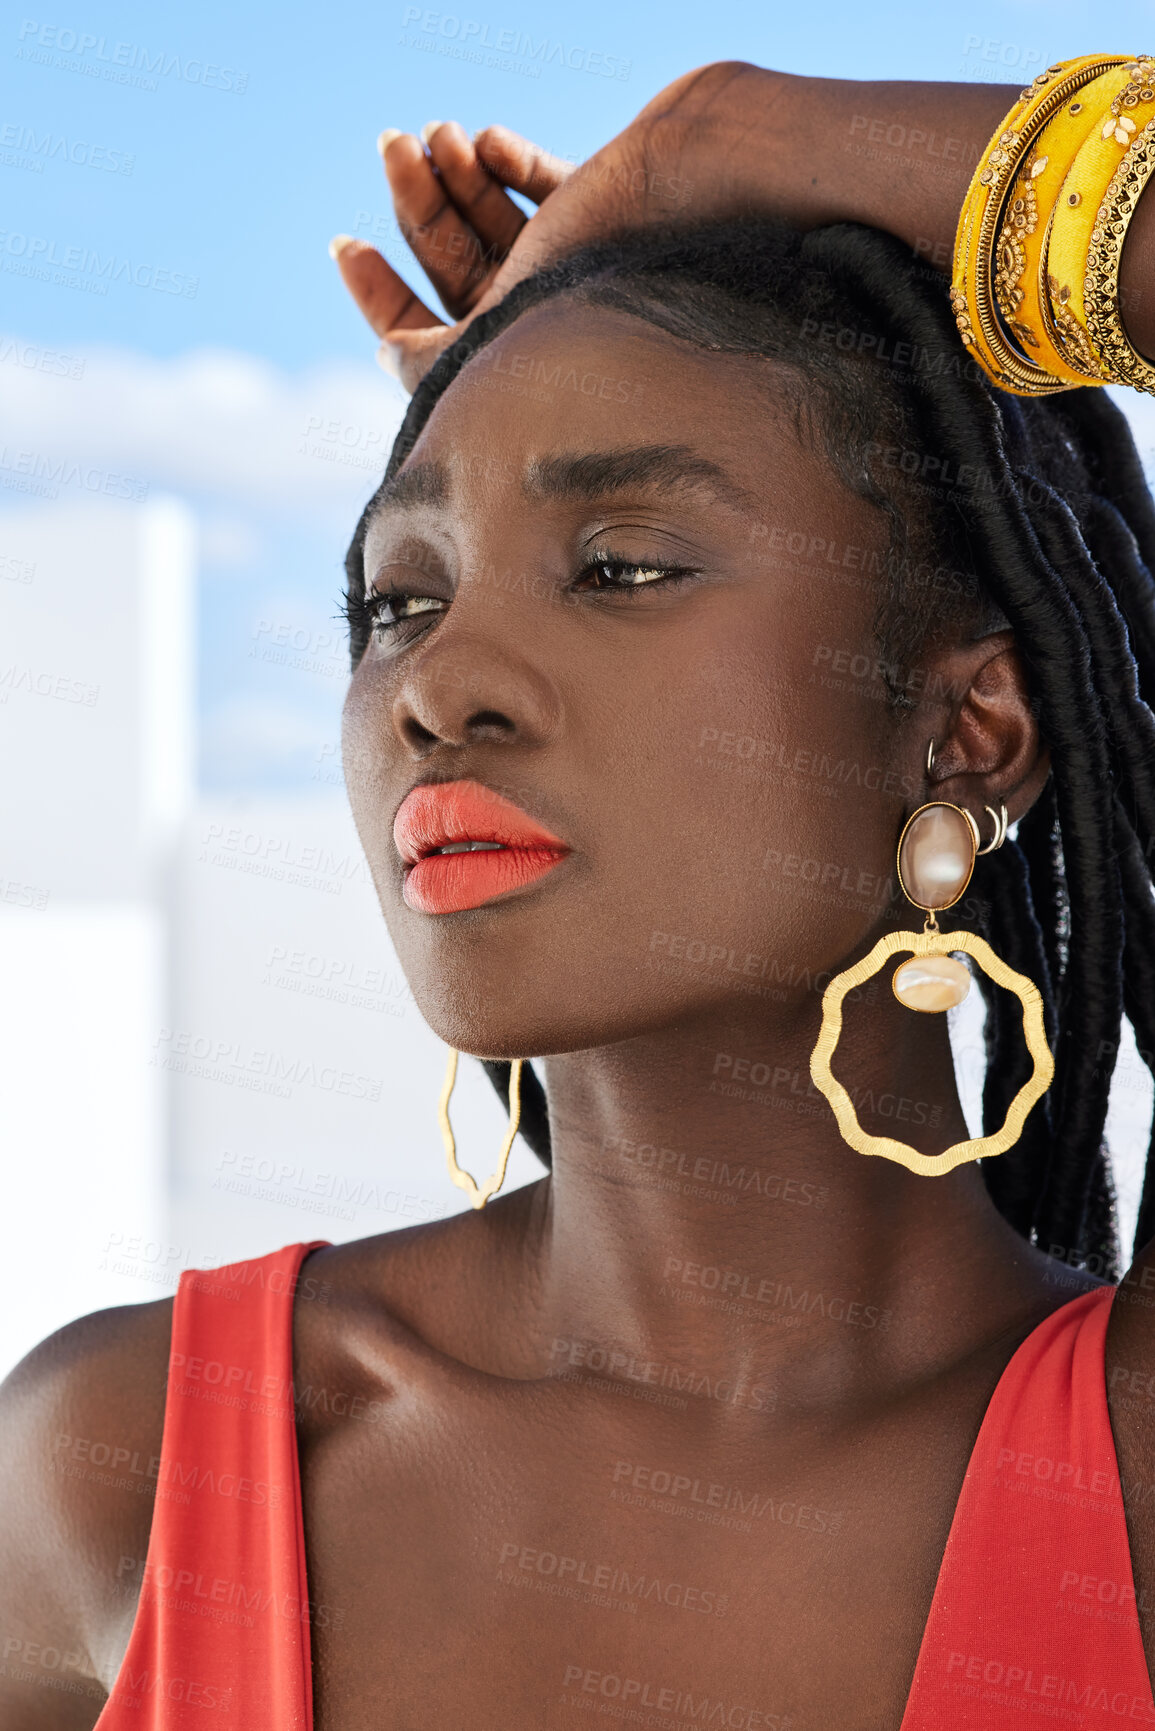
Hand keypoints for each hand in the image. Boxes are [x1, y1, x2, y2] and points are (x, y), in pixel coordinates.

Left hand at [330, 64, 766, 393]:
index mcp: (522, 367)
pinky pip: (532, 186)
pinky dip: (503, 163)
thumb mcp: (503, 336)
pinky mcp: (597, 215)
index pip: (429, 339)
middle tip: (392, 145)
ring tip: (439, 134)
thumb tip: (385, 354)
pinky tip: (486, 141)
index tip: (344, 245)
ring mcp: (571, 266)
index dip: (379, 296)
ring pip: (485, 220)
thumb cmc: (611, 271)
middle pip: (451, 265)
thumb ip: (434, 358)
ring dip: (450, 175)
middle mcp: (543, 322)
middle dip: (415, 206)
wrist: (698, 190)